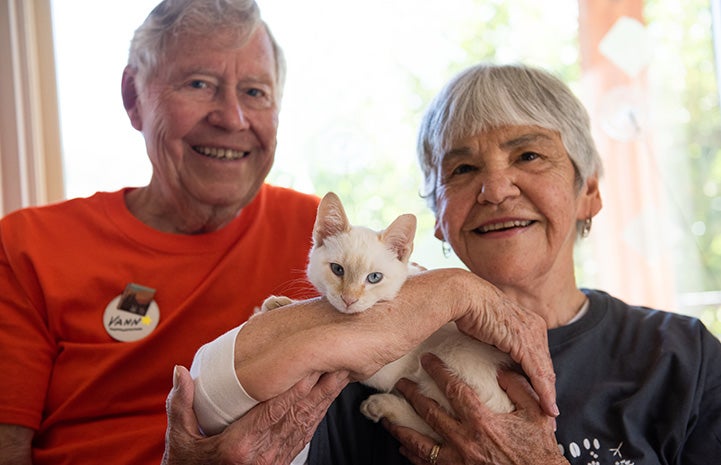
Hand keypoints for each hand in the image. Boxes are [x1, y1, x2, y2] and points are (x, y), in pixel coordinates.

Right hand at [162, 366, 347, 464]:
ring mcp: (274, 461)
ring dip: (325, 399)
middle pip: (298, 415)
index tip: (312, 366)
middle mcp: (262, 455)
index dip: (296, 388)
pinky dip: (318, 415)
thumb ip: (181, 403)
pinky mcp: (280, 462)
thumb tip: (180, 371)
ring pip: (306, 425)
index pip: (274, 411)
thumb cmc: (187, 464)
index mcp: (239, 446)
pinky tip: (327, 399)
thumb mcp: (179, 437)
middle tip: (338, 362)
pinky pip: (304, 436)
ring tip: (341, 374)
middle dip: (321, 388)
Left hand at [383, 353, 566, 464]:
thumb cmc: (537, 451)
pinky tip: (404, 447)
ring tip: (388, 417)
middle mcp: (465, 440)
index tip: (427, 360)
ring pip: (420, 442)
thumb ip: (519, 389)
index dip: (438, 372)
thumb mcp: (536, 415)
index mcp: (482, 422)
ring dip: (401, 427)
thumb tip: (502, 370)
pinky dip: (412, 455)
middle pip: (429, 412)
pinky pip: (427, 464)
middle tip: (401, 383)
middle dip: (412, 395)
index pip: (453, 390)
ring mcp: (458, 460)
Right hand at [452, 275, 557, 416]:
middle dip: (548, 389)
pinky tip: (547, 407)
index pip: (538, 356)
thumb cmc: (469, 310)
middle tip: (549, 412)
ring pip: (545, 371)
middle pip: (545, 365)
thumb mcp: (489, 329)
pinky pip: (538, 373)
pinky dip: (544, 392)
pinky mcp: (525, 342)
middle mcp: (536, 326)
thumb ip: (498, 340)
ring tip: (550, 415)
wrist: (464, 295)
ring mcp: (532, 334)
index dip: (540, 377)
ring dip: (548, 395)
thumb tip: (492, 353)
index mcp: (529, 322)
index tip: (539, 396)